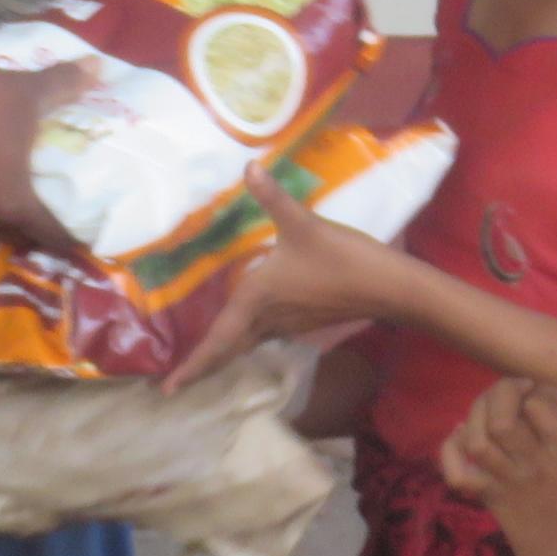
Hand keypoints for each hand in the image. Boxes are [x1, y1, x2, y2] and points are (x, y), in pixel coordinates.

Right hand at [0, 60, 89, 264]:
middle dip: (45, 228)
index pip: (57, 239)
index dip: (80, 238)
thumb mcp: (22, 91)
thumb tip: (98, 68)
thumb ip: (63, 84)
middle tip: (65, 207)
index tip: (94, 230)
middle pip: (25, 237)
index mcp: (14, 207)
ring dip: (12, 217)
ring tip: (29, 194)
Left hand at [162, 173, 395, 391]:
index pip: (218, 340)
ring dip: (223, 353)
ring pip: (246, 343)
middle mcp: (267, 317)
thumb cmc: (341, 257)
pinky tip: (244, 328)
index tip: (168, 389)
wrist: (388, 286)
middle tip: (173, 385)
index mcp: (257, 300)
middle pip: (228, 349)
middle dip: (202, 366)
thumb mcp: (303, 223)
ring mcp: (288, 322)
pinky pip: (263, 335)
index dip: (193, 365)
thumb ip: (272, 197)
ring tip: (200, 360)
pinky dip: (245, 339)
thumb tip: (249, 166)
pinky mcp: (304, 319)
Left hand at [439, 377, 556, 555]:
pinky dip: (451, 450)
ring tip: (488, 410)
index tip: (539, 399)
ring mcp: (508, 481)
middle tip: (510, 394)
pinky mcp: (489, 496)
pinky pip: (458, 472)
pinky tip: (461, 435)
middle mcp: (536, 465)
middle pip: (501, 417)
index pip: (539, 405)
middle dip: (500, 393)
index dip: (535, 392)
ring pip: (477, 439)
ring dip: (476, 415)